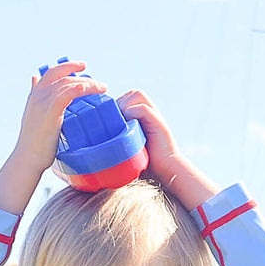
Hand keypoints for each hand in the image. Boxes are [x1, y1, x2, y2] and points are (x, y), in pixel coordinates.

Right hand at [15, 61, 106, 173]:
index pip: (53, 72)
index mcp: (36, 95)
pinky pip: (64, 96)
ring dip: (87, 84)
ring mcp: (42, 103)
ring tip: (102, 88)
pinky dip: (76, 90)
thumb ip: (38, 97)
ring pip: (67, 85)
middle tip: (100, 84)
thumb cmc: (34, 142)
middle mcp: (38, 96)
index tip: (83, 67)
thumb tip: (34, 79)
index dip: (68, 66)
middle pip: (63, 77)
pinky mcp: (49, 114)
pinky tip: (86, 88)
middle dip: (83, 76)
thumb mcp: (34, 114)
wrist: (27, 158)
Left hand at [117, 90, 216, 209]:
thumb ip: (118, 142)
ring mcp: (155, 116)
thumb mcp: (129, 151)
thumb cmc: (147, 166)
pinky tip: (127, 127)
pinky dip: (132, 113)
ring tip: (119, 123)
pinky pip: (142, 108)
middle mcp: (150, 113)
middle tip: (112, 121)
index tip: (107, 120)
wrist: (167, 172)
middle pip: (132, 93)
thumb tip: (97, 146)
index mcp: (144, 117)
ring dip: (125, 105)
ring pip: (137, 95)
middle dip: (119, 103)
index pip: (128, 98)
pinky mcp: (158, 123)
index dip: (116, 104)